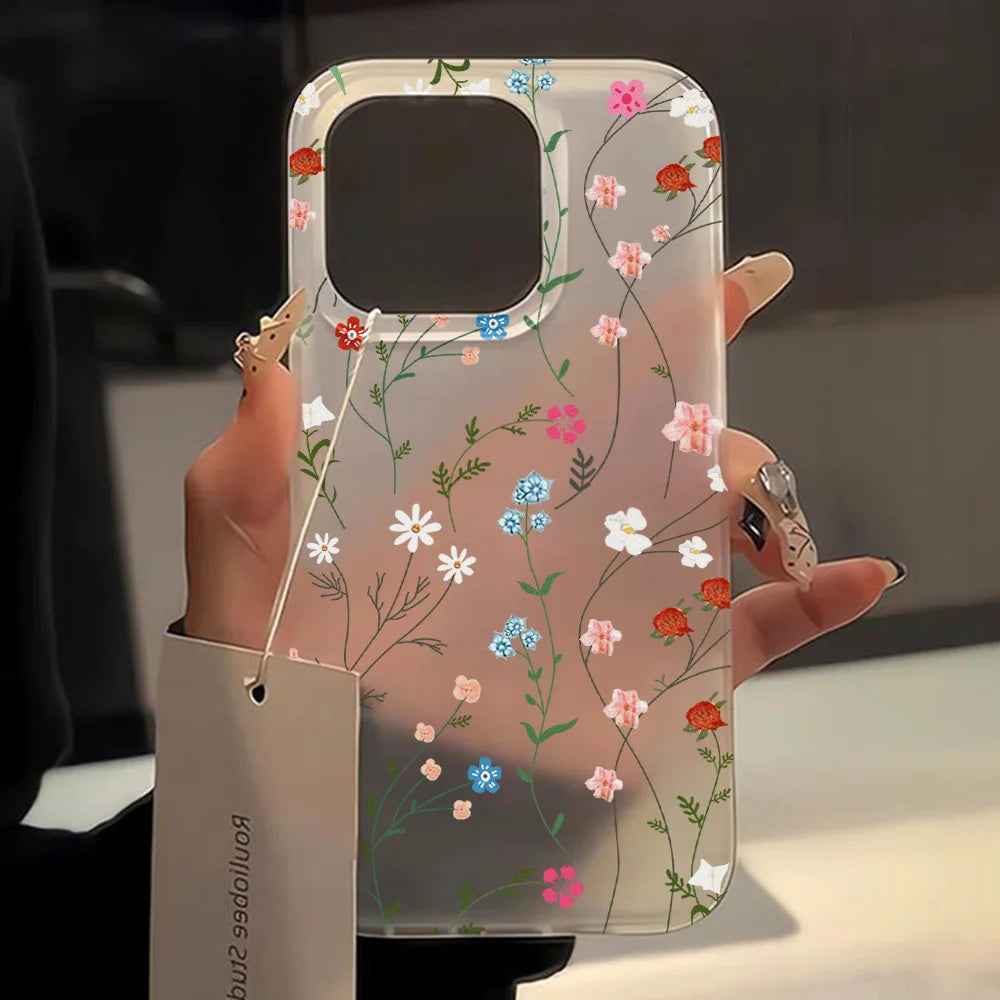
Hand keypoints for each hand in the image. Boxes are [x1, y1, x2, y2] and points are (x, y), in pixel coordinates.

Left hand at [182, 259, 902, 684]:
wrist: (321, 782)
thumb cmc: (278, 660)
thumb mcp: (243, 548)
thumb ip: (245, 456)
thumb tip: (268, 344)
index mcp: (492, 477)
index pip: (581, 383)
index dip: (655, 326)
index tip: (721, 277)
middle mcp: (564, 523)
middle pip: (673, 445)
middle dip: (716, 416)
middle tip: (720, 423)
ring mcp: (612, 595)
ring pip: (719, 525)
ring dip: (764, 504)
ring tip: (757, 513)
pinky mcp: (644, 675)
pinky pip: (743, 637)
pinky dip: (809, 605)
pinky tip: (853, 577)